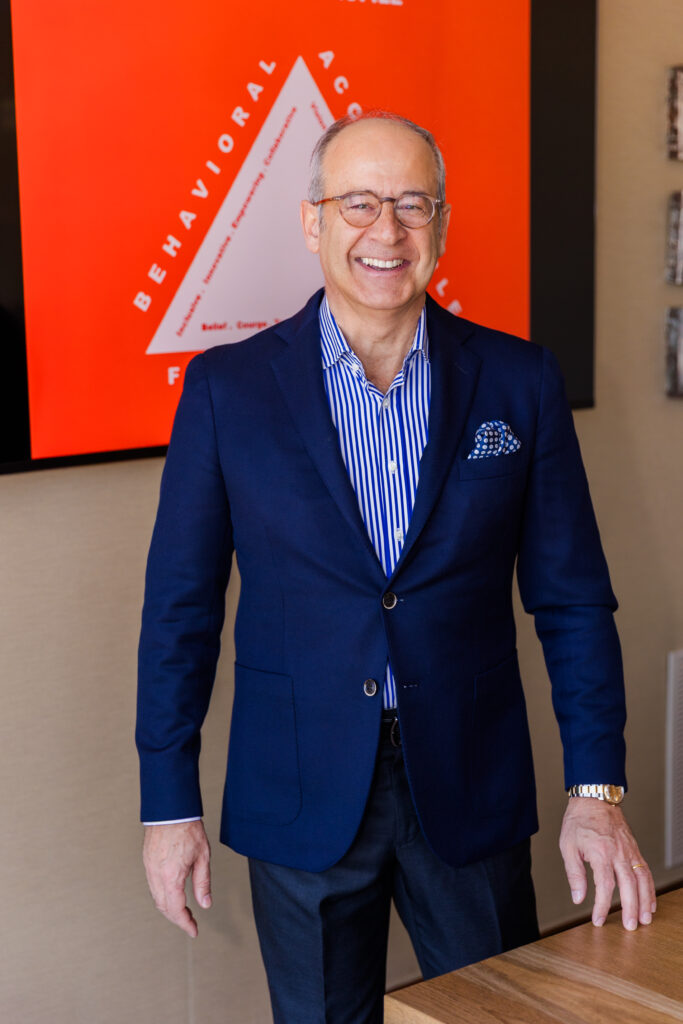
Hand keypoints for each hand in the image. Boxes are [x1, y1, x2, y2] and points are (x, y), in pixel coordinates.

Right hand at [143, 820, 211, 937]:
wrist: (171, 809)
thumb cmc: (188, 828)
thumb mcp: (202, 857)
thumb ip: (203, 883)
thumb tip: (205, 903)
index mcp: (171, 876)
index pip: (176, 910)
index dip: (185, 923)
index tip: (193, 931)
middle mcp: (156, 875)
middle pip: (164, 907)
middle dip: (177, 918)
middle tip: (190, 922)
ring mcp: (149, 869)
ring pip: (157, 898)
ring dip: (169, 908)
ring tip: (184, 910)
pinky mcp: (147, 862)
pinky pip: (153, 886)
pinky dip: (162, 896)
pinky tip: (172, 894)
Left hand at [559, 798, 655, 929]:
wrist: (594, 798)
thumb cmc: (579, 820)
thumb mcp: (568, 846)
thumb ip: (574, 874)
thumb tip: (578, 897)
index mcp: (600, 852)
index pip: (605, 886)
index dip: (603, 906)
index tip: (598, 920)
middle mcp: (618, 852)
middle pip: (629, 885)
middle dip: (630, 908)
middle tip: (629, 927)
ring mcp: (629, 851)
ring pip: (642, 880)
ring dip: (645, 901)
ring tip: (644, 919)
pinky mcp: (634, 849)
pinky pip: (646, 871)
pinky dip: (650, 888)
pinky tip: (649, 901)